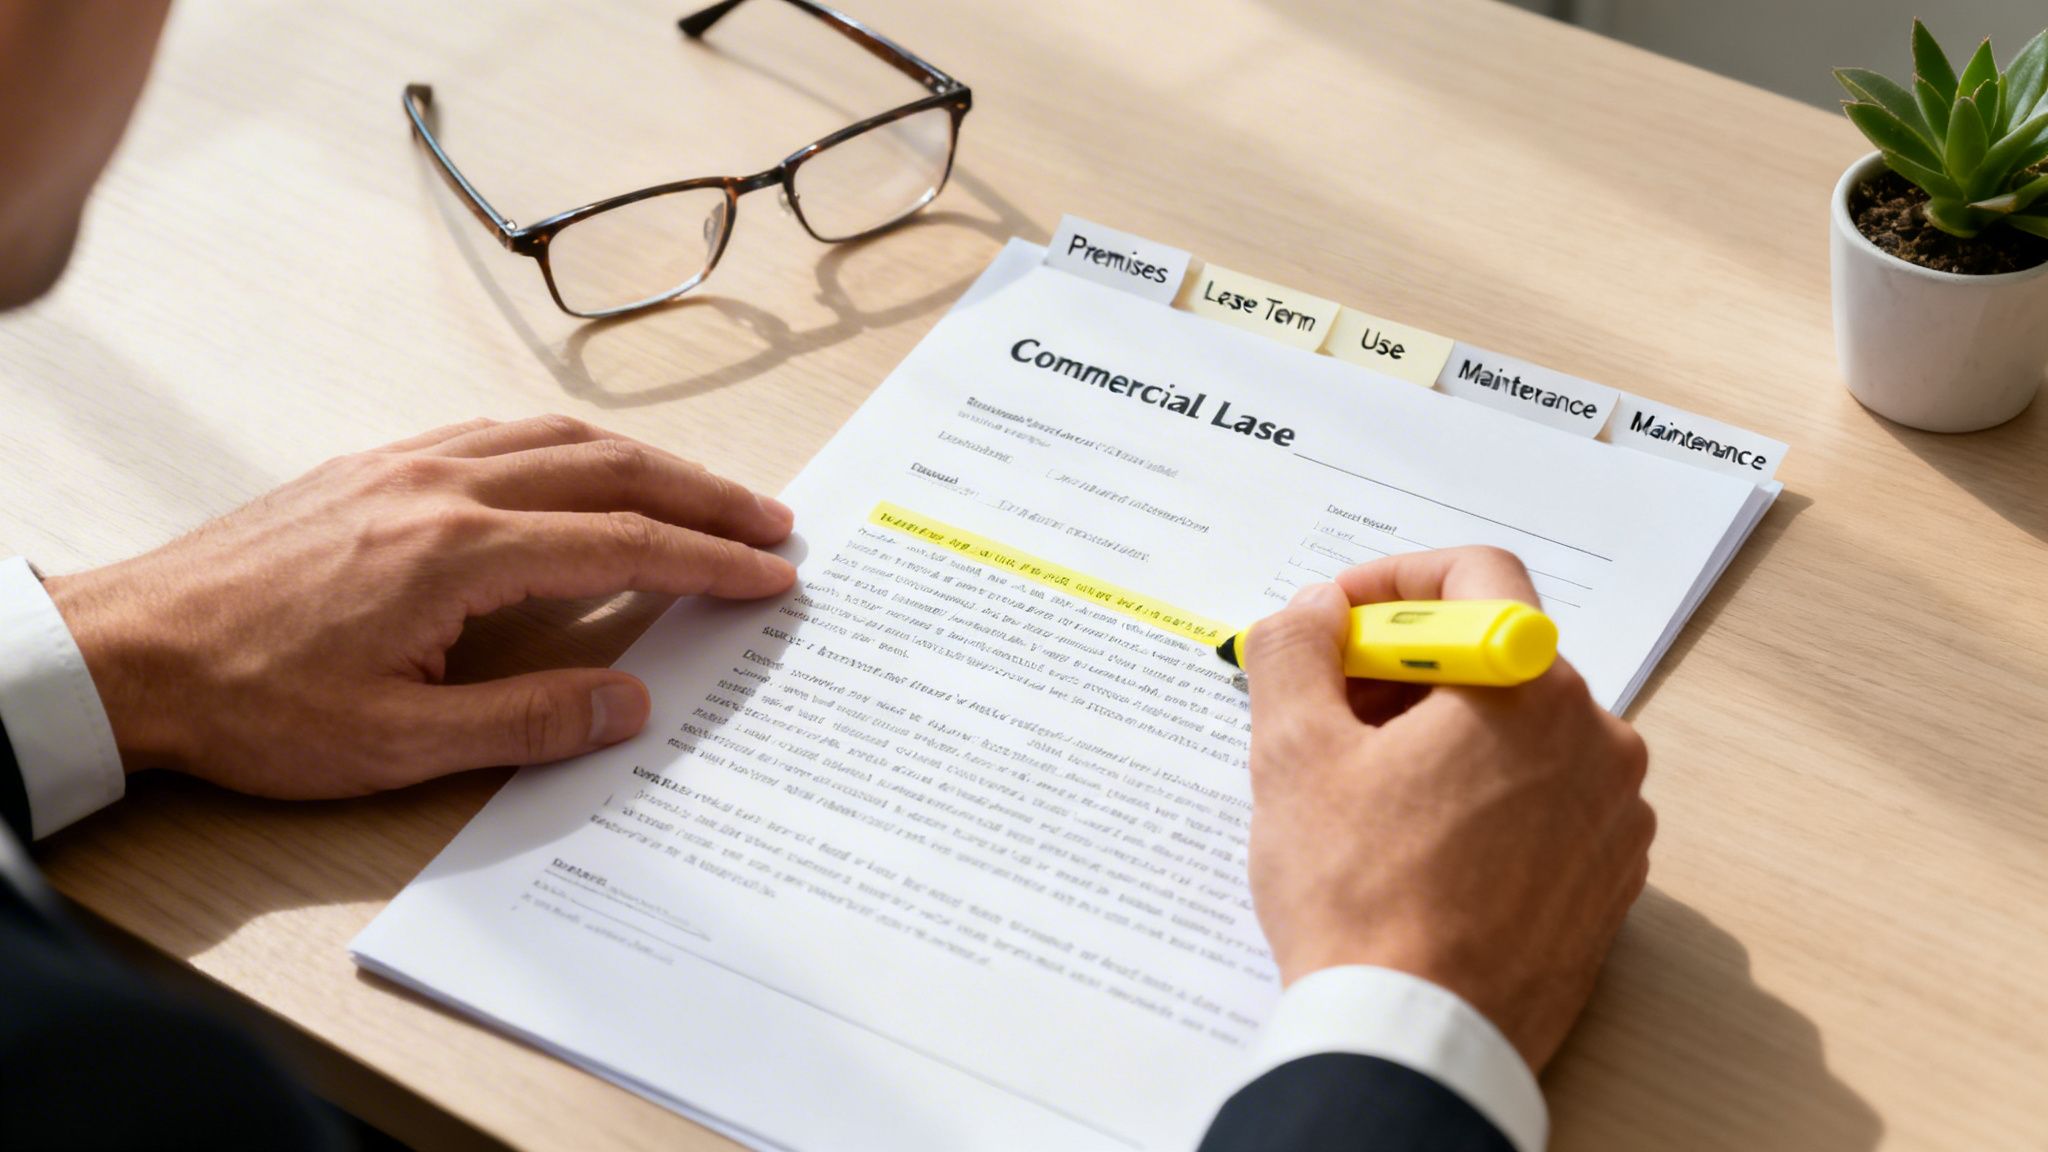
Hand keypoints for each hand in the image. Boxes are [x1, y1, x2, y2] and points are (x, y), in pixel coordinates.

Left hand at [43, 415, 795, 797]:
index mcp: (456, 552)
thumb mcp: (394, 744)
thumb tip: (629, 704)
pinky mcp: (373, 468)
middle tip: (770, 523)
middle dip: (702, 495)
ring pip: (555, 437)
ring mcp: (404, 467)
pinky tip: (583, 471)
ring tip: (701, 493)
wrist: (130, 651)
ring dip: (643, 461)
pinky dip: (569, 446)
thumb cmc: (250, 703)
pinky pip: (497, 434)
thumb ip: (526, 723)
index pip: (620, 544)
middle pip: (608, 470)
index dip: (707, 561)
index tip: (770, 574)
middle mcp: (440, 487)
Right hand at [1241, 546, 1652, 1071]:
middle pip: (1497, 658)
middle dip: (1406, 670)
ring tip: (1364, 791)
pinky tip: (1417, 846)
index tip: (1338, 623)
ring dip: (1443, 736)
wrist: (1417, 1040)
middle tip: (1327, 710)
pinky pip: (1546, 803)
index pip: (1477, 577)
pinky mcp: (1609, 881)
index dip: (1393, 582)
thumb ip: (1298, 651)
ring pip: (1523, 733)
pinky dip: (1484, 799)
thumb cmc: (1358, 896)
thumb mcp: (1293, 754)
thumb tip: (1315, 613)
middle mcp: (1597, 739)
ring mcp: (1614, 815)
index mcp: (1531, 688)